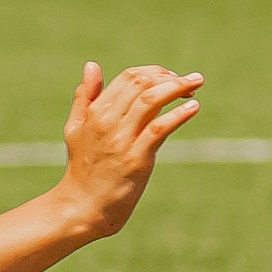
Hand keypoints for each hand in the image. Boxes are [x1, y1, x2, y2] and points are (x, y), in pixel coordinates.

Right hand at [53, 60, 202, 241]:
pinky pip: (159, 129)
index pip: (129, 77)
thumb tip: (92, 65)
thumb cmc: (83, 168)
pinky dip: (178, 114)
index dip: (155, 72)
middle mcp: (107, 121)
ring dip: (177, 88)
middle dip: (170, 77)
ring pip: (151, 101)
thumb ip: (84, 96)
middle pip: (142, 84)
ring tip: (196, 85)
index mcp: (96, 111)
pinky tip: (193, 106)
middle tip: (191, 81)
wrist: (82, 207)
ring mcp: (121, 140)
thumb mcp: (76, 128)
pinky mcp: (136, 159)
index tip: (172, 77)